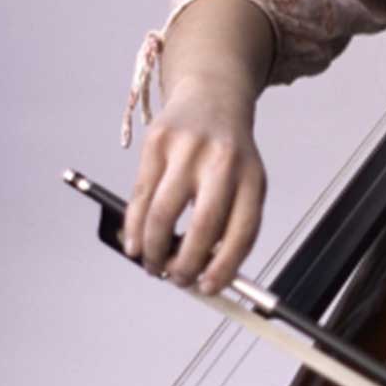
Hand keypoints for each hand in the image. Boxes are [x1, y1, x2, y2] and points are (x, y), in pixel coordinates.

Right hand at [120, 76, 267, 295]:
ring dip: (154, 249)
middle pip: (204, 226)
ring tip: (153, 264)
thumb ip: (229, 225)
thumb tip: (205, 276)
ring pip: (164, 213)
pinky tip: (134, 244)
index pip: (242, 232)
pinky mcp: (157, 143)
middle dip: (185, 263)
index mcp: (252, 178)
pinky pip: (140, 195)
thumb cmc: (227, 153)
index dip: (224, 267)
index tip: (208, 288)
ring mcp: (188, 150)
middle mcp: (223, 161)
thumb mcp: (243, 182)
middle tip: (175, 279)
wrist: (211, 98)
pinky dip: (133, 227)